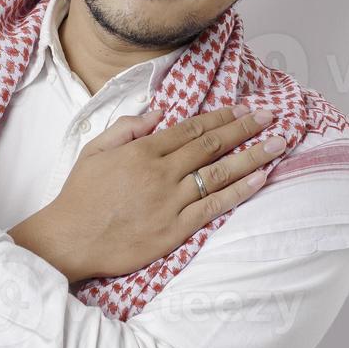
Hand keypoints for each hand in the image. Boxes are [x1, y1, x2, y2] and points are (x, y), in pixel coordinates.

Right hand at [31, 105, 287, 282]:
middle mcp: (162, 172)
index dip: (220, 117)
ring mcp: (171, 200)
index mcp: (143, 150)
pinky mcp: (176, 228)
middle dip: (244, 128)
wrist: (70, 239)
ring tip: (278, 144)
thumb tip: (158, 111)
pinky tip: (260, 179)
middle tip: (269, 117)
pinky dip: (239, 191)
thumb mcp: (94, 150)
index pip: (191, 128)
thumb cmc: (80, 195)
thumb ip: (126, 127)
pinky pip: (214, 206)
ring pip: (220, 173)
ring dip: (252, 156)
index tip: (242, 108)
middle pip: (211, 145)